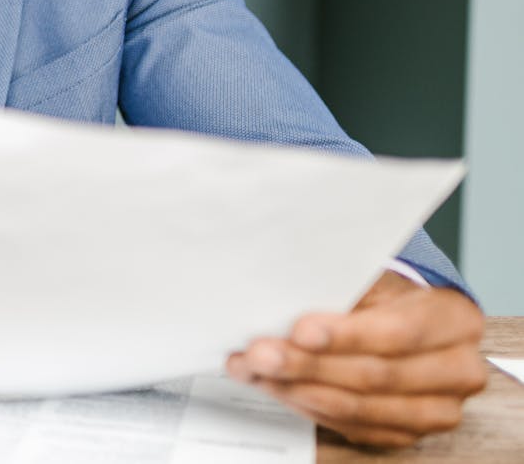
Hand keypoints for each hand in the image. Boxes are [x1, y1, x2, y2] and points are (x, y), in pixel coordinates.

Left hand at [227, 271, 486, 447]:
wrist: (406, 318)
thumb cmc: (385, 294)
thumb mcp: (374, 276)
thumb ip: (341, 287)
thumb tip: (283, 291)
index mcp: (454, 320)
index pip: (400, 333)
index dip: (346, 335)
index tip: (299, 330)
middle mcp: (456, 370)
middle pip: (374, 375)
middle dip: (307, 365)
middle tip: (257, 354)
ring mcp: (436, 409)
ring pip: (358, 407)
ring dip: (296, 389)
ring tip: (252, 370)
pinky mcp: (407, 432)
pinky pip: (350, 426)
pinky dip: (305, 406)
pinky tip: (276, 387)